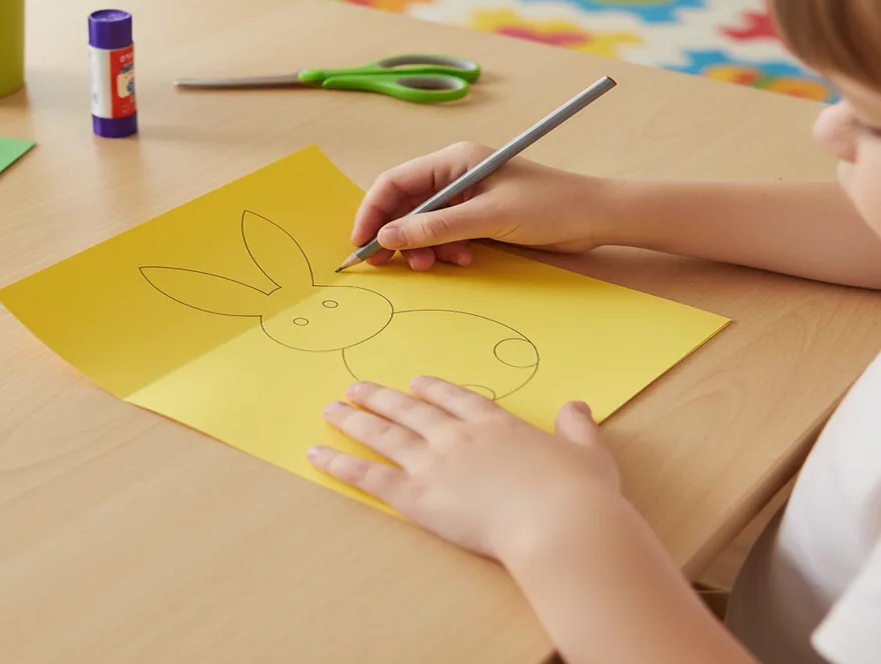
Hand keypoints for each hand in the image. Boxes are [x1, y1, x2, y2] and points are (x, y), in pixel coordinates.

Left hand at [308, 378, 620, 560]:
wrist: (560, 524)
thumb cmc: (580, 496)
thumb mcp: (589, 454)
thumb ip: (578, 428)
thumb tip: (577, 405)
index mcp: (497, 425)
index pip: (457, 400)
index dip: (433, 390)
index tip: (415, 383)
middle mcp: (460, 436)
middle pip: (411, 410)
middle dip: (381, 398)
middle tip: (356, 387)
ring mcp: (435, 462)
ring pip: (385, 434)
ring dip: (354, 420)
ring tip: (330, 408)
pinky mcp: (417, 496)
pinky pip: (370, 475)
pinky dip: (341, 463)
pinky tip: (318, 454)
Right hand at [352, 142, 611, 269]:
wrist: (594, 217)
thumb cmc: (549, 205)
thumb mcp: (489, 218)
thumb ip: (437, 227)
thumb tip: (389, 236)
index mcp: (454, 160)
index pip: (396, 181)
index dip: (374, 211)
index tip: (363, 243)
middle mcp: (455, 174)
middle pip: (405, 203)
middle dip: (396, 233)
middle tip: (388, 264)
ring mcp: (466, 195)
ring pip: (423, 222)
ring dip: (422, 246)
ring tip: (435, 265)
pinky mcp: (478, 216)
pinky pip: (444, 233)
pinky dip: (444, 249)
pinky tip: (462, 259)